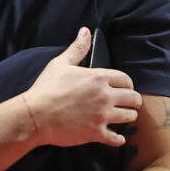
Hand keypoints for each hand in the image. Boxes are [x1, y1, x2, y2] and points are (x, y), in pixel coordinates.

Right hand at [23, 27, 140, 147]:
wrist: (35, 115)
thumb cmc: (46, 88)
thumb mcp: (60, 64)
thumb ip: (77, 48)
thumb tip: (85, 31)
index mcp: (99, 77)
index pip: (126, 79)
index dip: (127, 84)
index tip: (124, 88)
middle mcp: (105, 96)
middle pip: (134, 98)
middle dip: (133, 101)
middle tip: (129, 104)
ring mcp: (102, 116)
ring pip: (130, 117)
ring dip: (128, 117)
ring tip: (123, 118)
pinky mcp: (96, 133)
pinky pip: (117, 139)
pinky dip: (119, 139)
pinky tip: (117, 138)